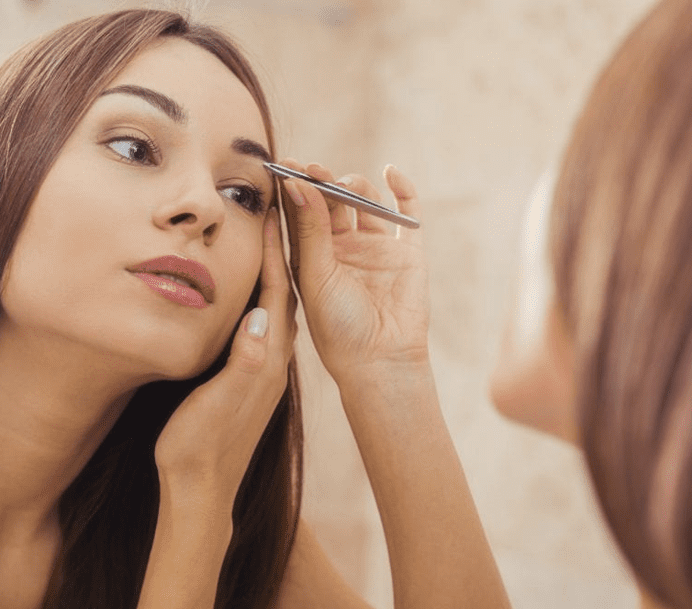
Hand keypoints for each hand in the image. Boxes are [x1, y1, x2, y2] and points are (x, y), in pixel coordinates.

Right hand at [154, 207, 296, 500]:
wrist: (201, 492)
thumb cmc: (201, 448)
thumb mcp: (218, 404)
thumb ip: (243, 363)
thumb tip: (261, 319)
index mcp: (267, 360)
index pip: (277, 293)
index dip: (276, 249)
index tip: (273, 209)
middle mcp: (272, 360)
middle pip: (283, 293)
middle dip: (281, 250)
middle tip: (278, 210)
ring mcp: (263, 369)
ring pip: (274, 307)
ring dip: (272, 271)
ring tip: (266, 237)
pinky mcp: (249, 378)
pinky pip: (261, 325)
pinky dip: (259, 297)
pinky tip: (250, 292)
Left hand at [280, 160, 429, 381]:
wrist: (379, 361)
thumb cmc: (337, 327)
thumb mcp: (316, 275)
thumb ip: (310, 228)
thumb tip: (298, 182)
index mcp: (312, 255)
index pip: (301, 211)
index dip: (294, 186)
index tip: (285, 164)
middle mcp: (343, 247)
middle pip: (331, 201)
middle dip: (322, 181)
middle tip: (312, 168)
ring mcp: (375, 247)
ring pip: (365, 201)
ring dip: (355, 186)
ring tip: (346, 187)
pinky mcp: (406, 251)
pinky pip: (406, 212)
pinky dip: (402, 190)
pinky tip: (391, 171)